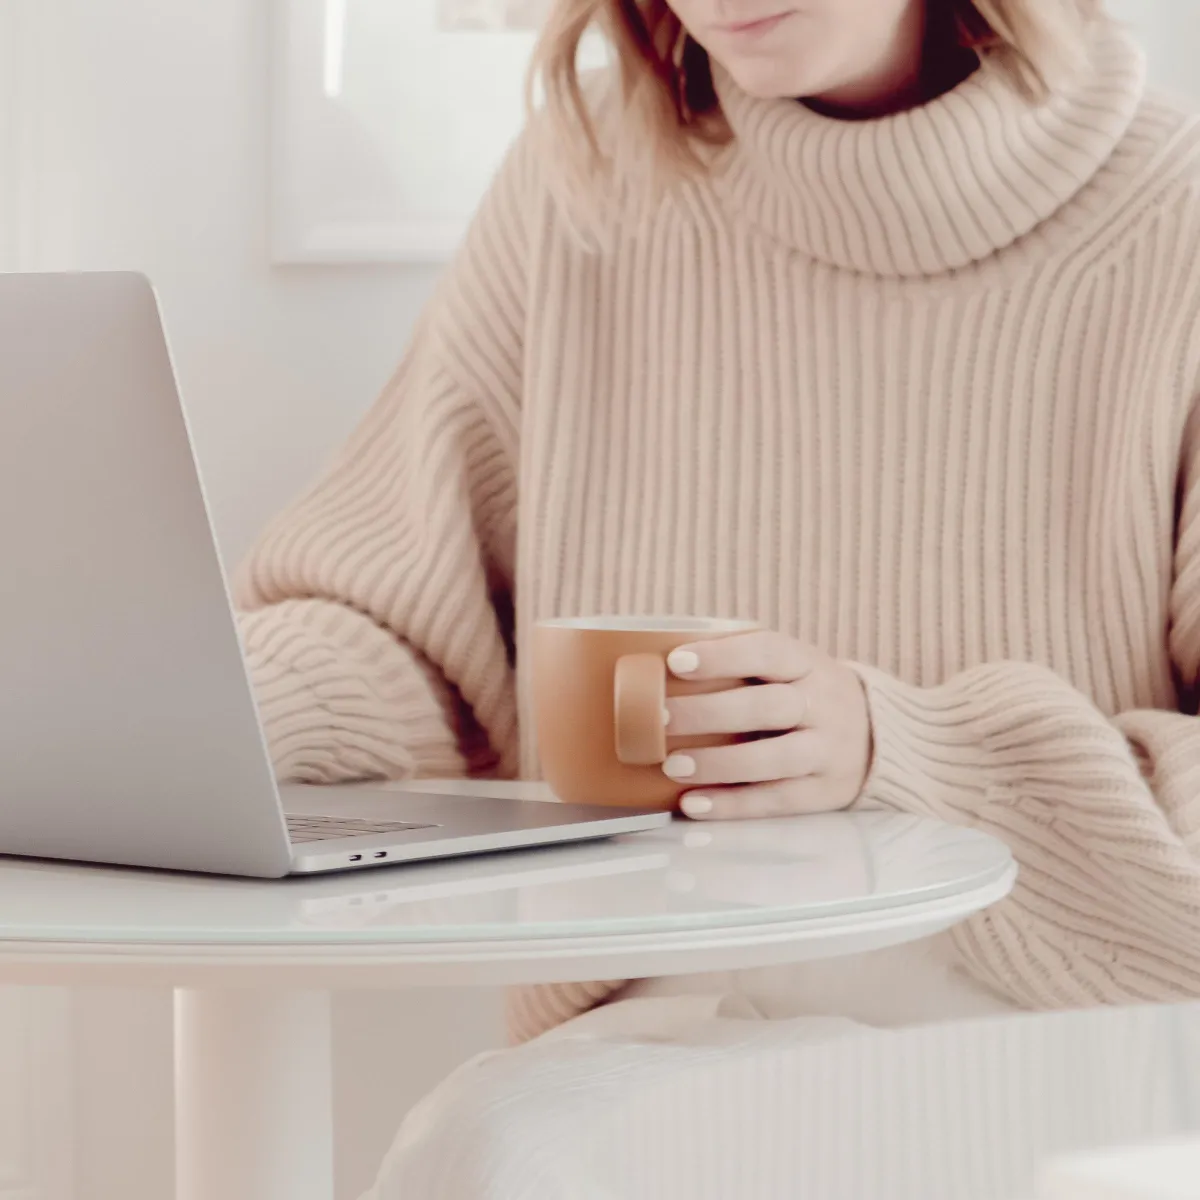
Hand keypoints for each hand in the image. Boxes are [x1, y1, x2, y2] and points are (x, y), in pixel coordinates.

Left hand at [662, 631, 872, 820]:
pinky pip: (777, 799)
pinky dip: (733, 804)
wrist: (880, 735)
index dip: (721, 655)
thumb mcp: (789, 669)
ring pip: (775, 758)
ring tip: (673, 766)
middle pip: (767, 706)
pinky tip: (694, 804)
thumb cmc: (805, 695)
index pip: (766, 651)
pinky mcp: (825, 792)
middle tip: (661, 717)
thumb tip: (659, 667)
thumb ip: (741, 666)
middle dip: (709, 712)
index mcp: (808, 664)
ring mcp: (828, 750)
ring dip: (719, 763)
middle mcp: (823, 704)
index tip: (676, 661)